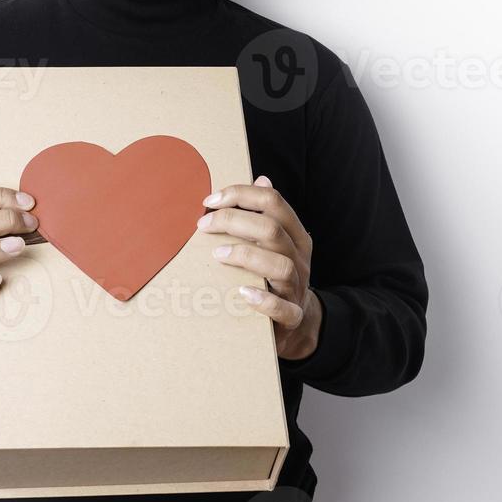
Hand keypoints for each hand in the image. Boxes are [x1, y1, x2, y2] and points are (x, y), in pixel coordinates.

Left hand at [196, 175, 321, 359]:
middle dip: (234, 221)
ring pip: (279, 266)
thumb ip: (268, 214)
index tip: (210, 200)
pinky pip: (283, 309)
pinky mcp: (291, 316)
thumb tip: (262, 179)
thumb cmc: (276, 276)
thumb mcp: (276, 243)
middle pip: (272, 230)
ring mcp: (297, 287)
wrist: (298, 322)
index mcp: (295, 235)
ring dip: (246, 256)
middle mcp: (299, 258)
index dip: (241, 195)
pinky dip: (263, 300)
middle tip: (203, 224)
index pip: (274, 202)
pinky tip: (242, 293)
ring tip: (218, 255)